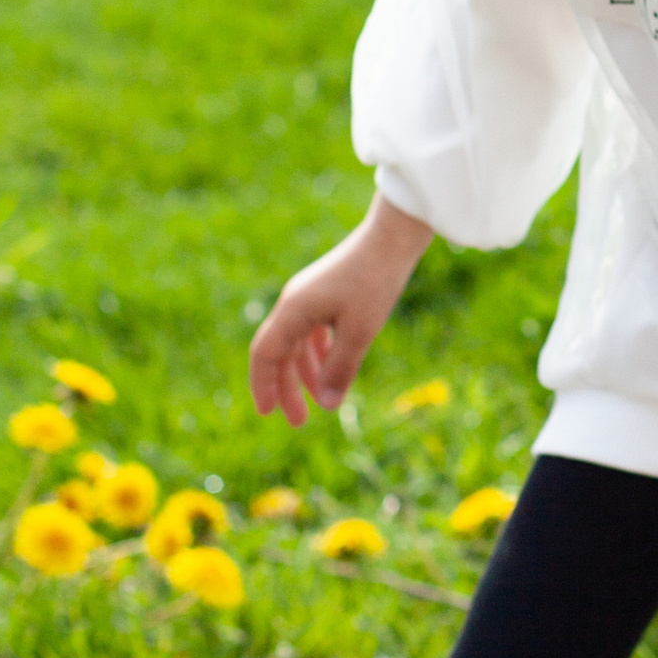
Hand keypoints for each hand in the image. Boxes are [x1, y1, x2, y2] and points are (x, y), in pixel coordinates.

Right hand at [249, 196, 431, 428]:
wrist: (395, 236)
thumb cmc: (376, 280)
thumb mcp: (361, 331)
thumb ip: (341, 368)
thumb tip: (328, 405)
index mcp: (293, 310)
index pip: (264, 354)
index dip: (263, 385)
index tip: (270, 414)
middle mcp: (294, 303)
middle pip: (279, 353)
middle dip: (286, 388)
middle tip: (298, 421)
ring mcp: (309, 297)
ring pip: (297, 343)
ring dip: (305, 374)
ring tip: (321, 401)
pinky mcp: (326, 293)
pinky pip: (313, 331)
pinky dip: (319, 354)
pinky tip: (331, 369)